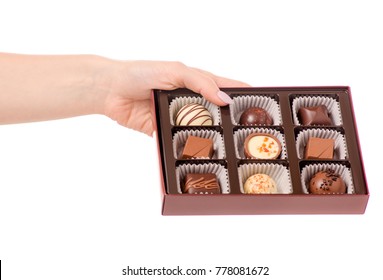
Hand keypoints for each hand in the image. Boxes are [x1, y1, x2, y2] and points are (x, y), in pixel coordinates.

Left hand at [103, 61, 248, 135]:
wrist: (110, 90)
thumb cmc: (141, 73)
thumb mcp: (175, 71)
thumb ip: (201, 83)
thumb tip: (225, 99)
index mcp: (193, 82)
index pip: (222, 86)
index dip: (240, 93)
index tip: (259, 102)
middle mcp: (188, 100)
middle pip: (213, 111)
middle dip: (228, 120)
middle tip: (245, 131)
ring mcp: (176, 116)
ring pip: (198, 128)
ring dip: (209, 136)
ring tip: (226, 145)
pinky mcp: (163, 130)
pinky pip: (180, 140)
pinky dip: (189, 147)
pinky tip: (200, 153)